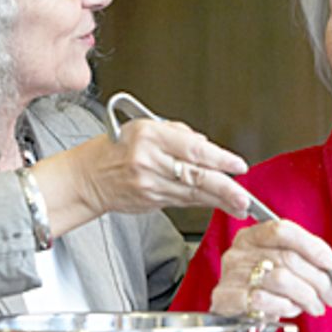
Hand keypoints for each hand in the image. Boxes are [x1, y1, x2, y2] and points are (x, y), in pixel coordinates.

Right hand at [31, 118, 250, 235]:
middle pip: (195, 175)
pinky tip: (218, 205)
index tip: (237, 164)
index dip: (219, 158)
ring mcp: (149, 183)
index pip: (192, 148)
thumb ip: (177, 134)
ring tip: (240, 204)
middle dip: (224, 187)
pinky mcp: (151, 200)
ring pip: (192, 193)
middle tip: (244, 195)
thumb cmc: (114, 148)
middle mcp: (149, 160)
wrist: (87, 177)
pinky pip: (183, 201)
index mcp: (149, 135)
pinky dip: (203, 202)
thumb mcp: (142, 127)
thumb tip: (206, 145)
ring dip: (219, 200)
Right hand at [210, 220, 331, 318]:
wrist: (232, 315)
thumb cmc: (262, 288)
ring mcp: (231, 274)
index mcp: (252, 236)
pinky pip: (264, 300)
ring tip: (315, 306)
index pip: (283, 230)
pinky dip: (285, 307)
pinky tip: (291, 310)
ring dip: (306, 296)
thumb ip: (303, 263)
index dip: (311, 245)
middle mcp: (239, 251)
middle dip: (319, 280)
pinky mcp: (225, 298)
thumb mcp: (279, 268)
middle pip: (288, 258)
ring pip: (281, 279)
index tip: (331, 263)